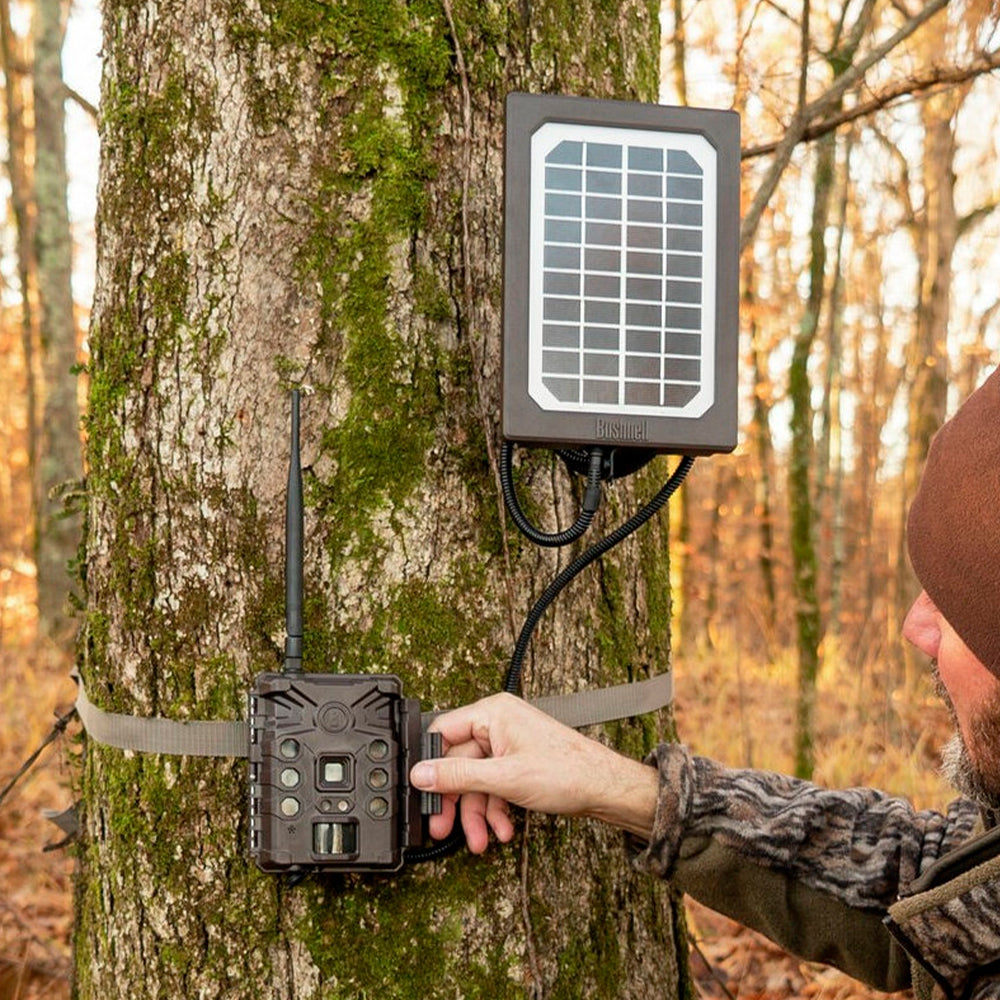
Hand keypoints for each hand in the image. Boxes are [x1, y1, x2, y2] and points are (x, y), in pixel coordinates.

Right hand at [409, 692, 658, 853]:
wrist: (605, 789)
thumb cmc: (568, 771)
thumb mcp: (504, 778)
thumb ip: (458, 776)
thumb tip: (421, 774)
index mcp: (493, 713)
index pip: (444, 733)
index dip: (431, 765)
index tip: (423, 793)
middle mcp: (499, 724)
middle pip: (459, 763)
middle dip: (456, 800)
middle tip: (442, 826)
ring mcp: (509, 744)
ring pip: (477, 780)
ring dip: (477, 813)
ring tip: (480, 840)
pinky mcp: (518, 763)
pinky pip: (494, 785)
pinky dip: (495, 809)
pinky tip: (502, 830)